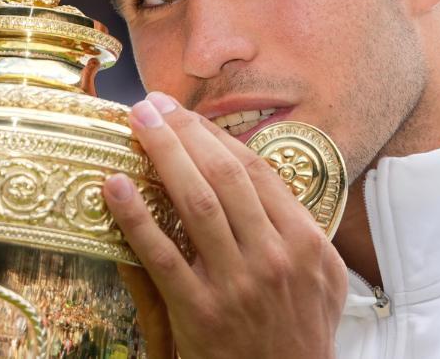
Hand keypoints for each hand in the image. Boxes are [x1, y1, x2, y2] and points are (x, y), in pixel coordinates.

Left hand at [104, 92, 346, 358]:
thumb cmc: (302, 335)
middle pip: (223, 176)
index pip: (254, 171)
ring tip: (136, 124)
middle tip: (151, 105)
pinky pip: (161, 256)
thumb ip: (299, 229)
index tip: (185, 112)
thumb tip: (266, 181)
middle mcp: (272, 257)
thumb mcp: (324, 280)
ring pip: (195, 203)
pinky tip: (115, 187)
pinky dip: (135, 217)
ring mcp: (236, 285)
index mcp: (304, 242)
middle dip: (184, 132)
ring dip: (162, 156)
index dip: (214, 135)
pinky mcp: (199, 313)